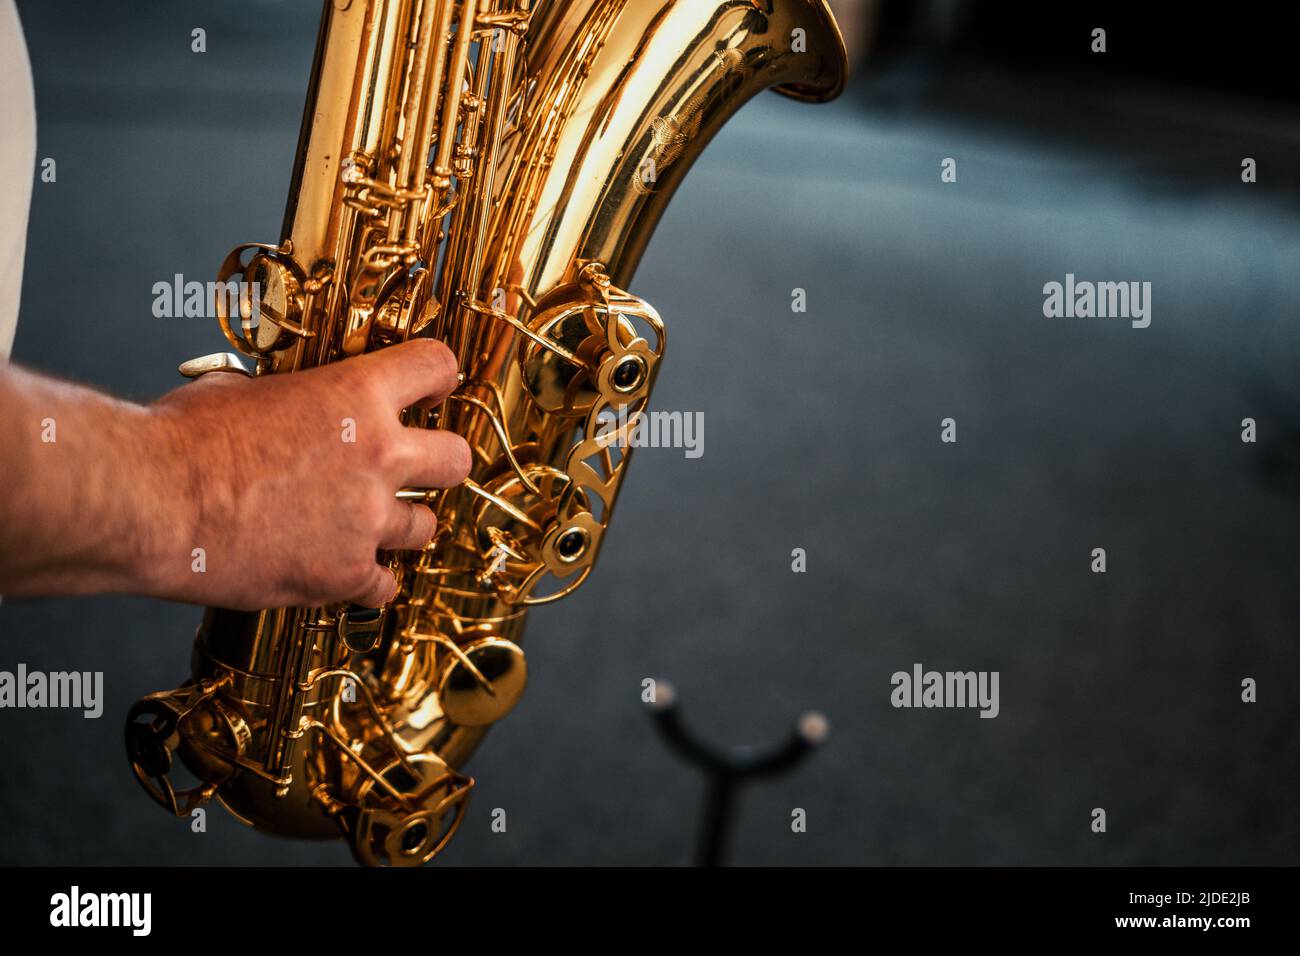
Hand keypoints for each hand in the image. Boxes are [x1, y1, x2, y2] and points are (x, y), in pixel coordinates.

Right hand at [146, 339, 471, 608]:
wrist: (150, 502)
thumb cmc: (179, 441)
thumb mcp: (242, 390)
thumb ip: (289, 397)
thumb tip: (285, 400)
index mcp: (355, 394)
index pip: (435, 368)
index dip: (436, 378)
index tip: (432, 391)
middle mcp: (378, 456)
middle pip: (456, 458)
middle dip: (438, 462)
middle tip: (415, 469)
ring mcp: (366, 519)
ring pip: (425, 526)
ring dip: (401, 524)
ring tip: (365, 524)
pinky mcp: (343, 574)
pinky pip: (385, 586)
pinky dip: (367, 581)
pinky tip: (342, 570)